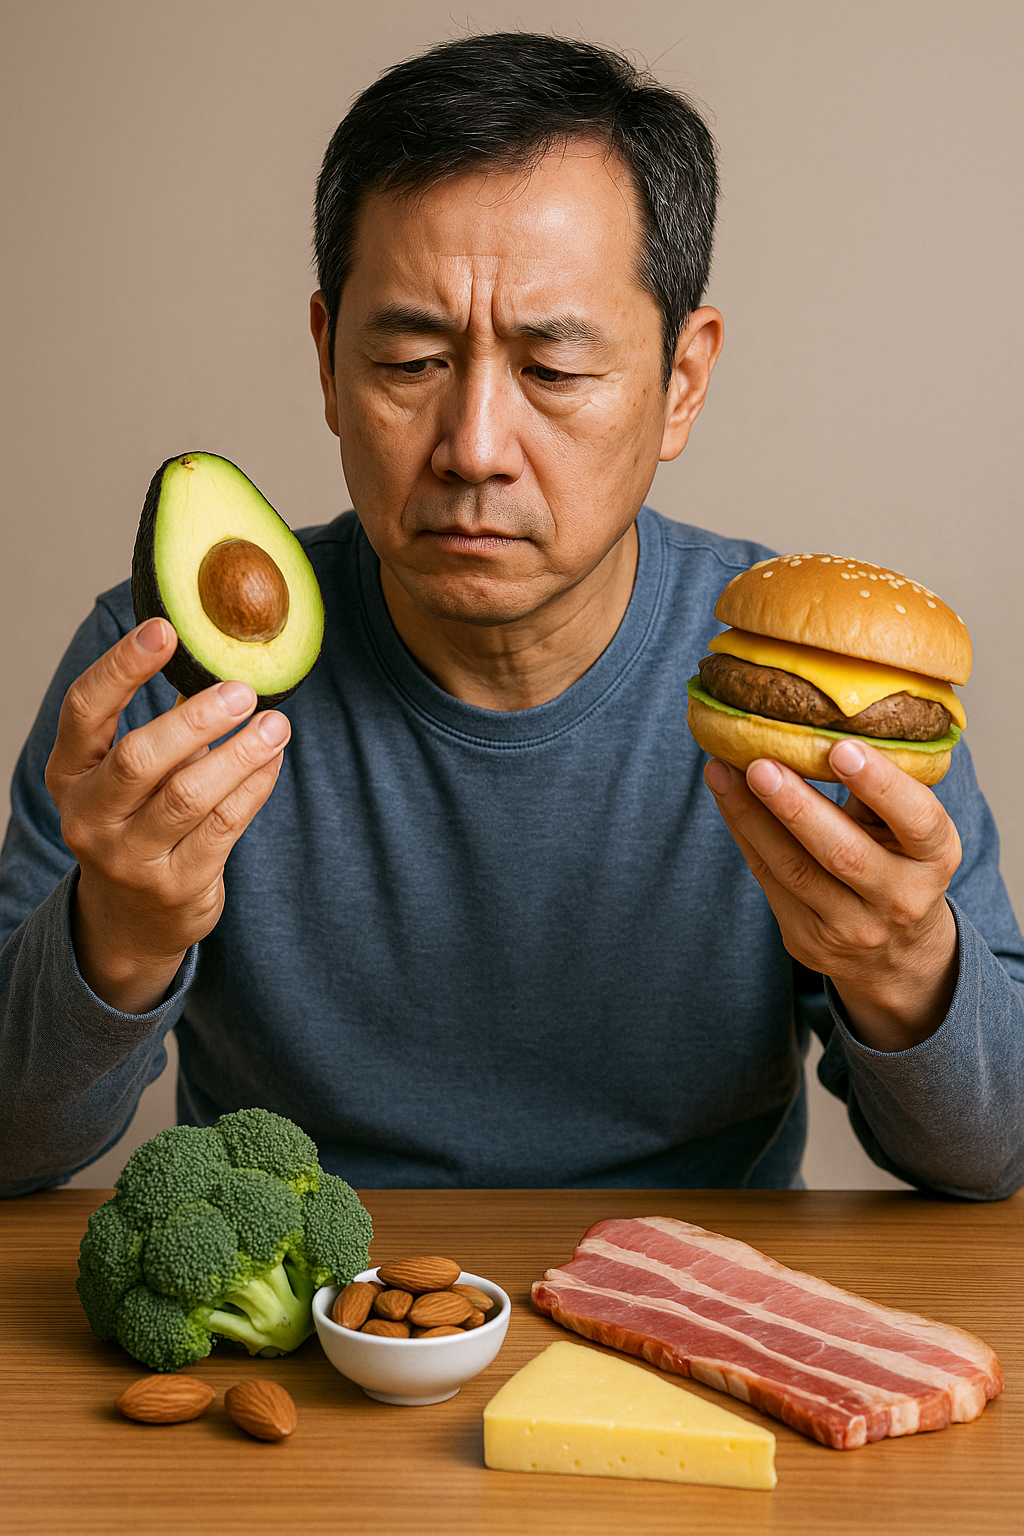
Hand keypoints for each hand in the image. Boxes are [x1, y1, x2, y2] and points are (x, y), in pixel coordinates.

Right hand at [45, 618, 290, 1013]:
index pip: (85, 709)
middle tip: (242, 690)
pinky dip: (254, 787)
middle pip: (140, 759)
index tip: (164, 630)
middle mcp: (89, 815)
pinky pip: (223, 826)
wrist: (131, 920)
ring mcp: (129, 856)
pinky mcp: (176, 884)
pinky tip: (272, 760)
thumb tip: (219, 670)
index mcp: (69, 773)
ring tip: (275, 724)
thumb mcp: (123, 778)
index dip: (121, 667)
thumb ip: (159, 732)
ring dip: (239, 753)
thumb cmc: (134, 823)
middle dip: (196, 720)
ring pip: (189, 795)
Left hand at [704, 738, 961, 1050]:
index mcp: (935, 859)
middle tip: (759, 764)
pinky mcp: (807, 939)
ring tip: (722, 771)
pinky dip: (743, 833)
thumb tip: (822, 723)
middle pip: (844, 853)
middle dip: (796, 807)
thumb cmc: (900, 866)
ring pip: (792, 869)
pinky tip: (726, 795)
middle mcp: (899, 898)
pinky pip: (767, 879)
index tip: (841, 748)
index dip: (881, 784)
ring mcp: (851, 927)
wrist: (897, 955)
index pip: (918, 820)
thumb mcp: (911, 833)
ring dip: (751, 816)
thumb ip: (880, 792)